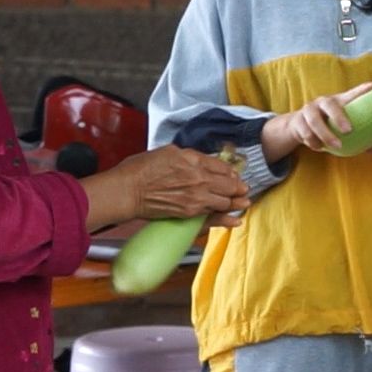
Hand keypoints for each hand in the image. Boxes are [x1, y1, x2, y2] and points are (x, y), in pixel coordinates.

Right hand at [116, 146, 248, 223]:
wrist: (128, 191)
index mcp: (193, 159)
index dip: (230, 172)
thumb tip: (202, 162)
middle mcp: (198, 177)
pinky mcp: (190, 212)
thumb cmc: (141, 169)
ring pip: (225, 201)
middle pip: (229, 184)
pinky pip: (214, 215)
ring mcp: (196, 196)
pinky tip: (235, 219)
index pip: (221, 166)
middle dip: (238, 187)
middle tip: (243, 189)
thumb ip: (189, 157)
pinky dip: (226, 217)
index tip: (233, 175)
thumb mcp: (168, 152)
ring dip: (234, 202)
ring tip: (241, 203)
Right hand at [270, 81, 371, 151]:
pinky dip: (313, 142)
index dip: (361, 90)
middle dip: (339, 117)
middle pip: (329, 105)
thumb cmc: (326, 124)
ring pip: (315, 121)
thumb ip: (358, 136)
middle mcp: (321, 102)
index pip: (350, 94)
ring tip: (337, 146)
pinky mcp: (297, 121)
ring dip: (326, 135)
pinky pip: (305, 133)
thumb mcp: (340, 126)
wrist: (298, 125)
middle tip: (349, 131)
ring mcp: (308, 110)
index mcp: (336, 101)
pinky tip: (319, 148)